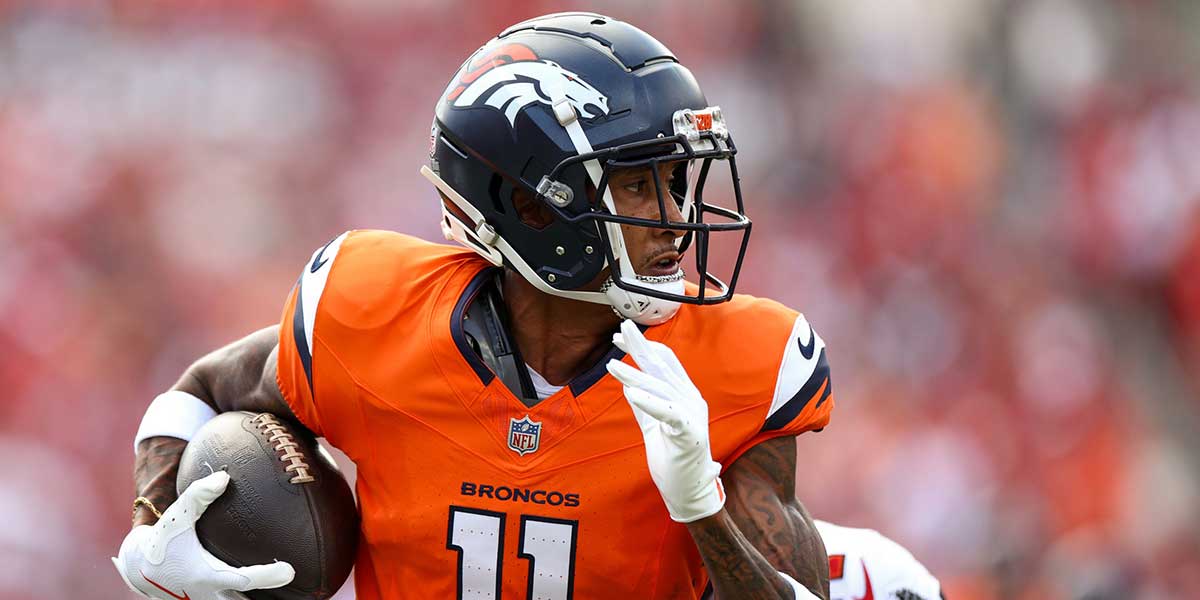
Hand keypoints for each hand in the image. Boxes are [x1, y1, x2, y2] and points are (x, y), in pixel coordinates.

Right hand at [112, 470, 295, 599]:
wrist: (141, 569)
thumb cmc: (163, 540)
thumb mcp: (176, 517)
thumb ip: (198, 496)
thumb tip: (224, 477)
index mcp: (206, 576)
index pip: (243, 579)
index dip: (267, 576)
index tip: (290, 571)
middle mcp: (211, 596)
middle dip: (273, 599)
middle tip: (302, 586)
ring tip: (299, 592)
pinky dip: (255, 597)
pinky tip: (280, 590)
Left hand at [606, 319, 724, 522]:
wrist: (688, 491)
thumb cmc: (673, 458)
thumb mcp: (653, 425)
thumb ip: (644, 404)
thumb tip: (629, 384)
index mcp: (684, 395)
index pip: (663, 363)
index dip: (643, 347)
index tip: (620, 336)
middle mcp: (691, 399)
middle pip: (662, 367)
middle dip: (640, 346)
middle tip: (621, 329)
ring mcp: (693, 415)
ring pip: (660, 388)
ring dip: (634, 375)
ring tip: (611, 365)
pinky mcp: (690, 434)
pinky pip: (669, 413)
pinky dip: (650, 402)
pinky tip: (631, 393)